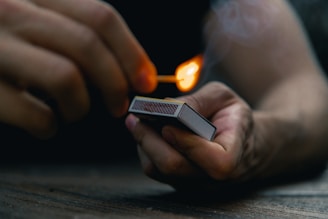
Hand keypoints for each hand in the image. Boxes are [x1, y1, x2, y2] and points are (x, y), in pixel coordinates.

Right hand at [0, 0, 156, 137]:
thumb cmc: (9, 44)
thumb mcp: (40, 24)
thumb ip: (78, 35)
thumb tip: (135, 69)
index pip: (100, 17)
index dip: (131, 52)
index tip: (146, 80)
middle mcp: (12, 11)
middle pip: (87, 45)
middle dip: (116, 83)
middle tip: (119, 105)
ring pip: (65, 77)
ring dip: (81, 106)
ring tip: (75, 112)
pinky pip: (35, 113)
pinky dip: (50, 126)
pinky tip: (46, 124)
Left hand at [125, 82, 262, 189]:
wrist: (242, 141)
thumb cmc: (233, 117)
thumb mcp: (224, 98)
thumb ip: (199, 101)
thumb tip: (167, 106)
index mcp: (235, 156)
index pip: (215, 162)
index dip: (189, 145)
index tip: (167, 125)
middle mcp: (213, 177)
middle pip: (175, 168)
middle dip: (151, 141)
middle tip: (136, 119)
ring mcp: (194, 182)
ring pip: (159, 170)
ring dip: (144, 144)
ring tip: (136, 121)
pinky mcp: (179, 181)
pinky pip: (155, 169)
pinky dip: (146, 149)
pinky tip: (146, 131)